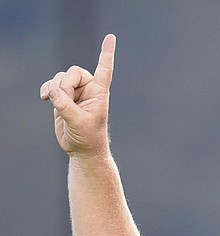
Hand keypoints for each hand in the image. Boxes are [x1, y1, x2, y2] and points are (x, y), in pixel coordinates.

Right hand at [39, 33, 115, 157]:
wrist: (82, 150)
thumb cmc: (88, 138)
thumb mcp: (78, 123)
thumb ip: (65, 106)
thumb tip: (52, 91)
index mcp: (99, 93)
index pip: (104, 70)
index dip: (106, 54)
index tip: (111, 37)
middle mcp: (88, 89)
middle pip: (73, 72)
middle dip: (65, 86)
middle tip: (66, 103)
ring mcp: (75, 92)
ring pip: (60, 78)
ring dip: (55, 89)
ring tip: (57, 105)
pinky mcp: (63, 97)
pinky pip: (51, 84)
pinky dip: (47, 89)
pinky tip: (44, 97)